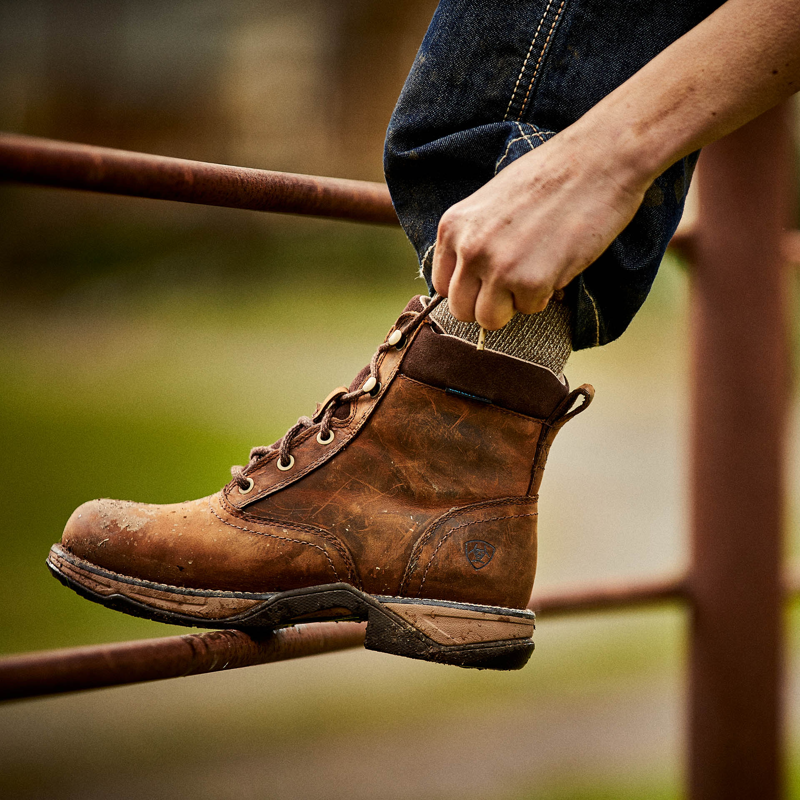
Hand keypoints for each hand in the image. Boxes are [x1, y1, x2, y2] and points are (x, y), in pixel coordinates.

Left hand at [431, 126, 649, 329]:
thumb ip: (474, 238)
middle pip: (461, 310)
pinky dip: (545, 295)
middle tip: (514, 285)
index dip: (468, 289)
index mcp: (453, 227)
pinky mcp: (530, 281)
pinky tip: (556, 263)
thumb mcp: (491, 203)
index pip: (441, 285)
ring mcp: (497, 267)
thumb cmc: (550, 177)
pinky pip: (529, 310)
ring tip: (535, 273)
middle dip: (488, 304)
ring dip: (514, 305)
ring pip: (490, 320)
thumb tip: (471, 281)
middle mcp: (468, 248)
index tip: (489, 282)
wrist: (599, 160)